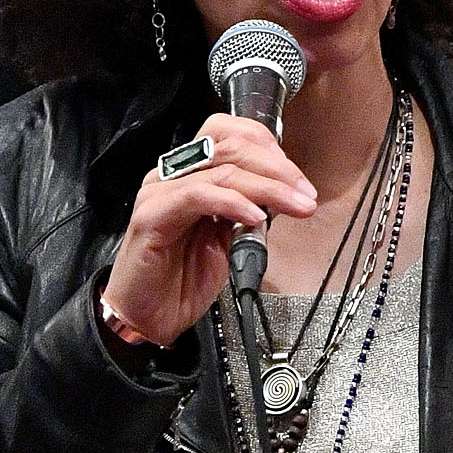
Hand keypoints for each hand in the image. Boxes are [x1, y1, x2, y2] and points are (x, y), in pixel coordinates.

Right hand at [101, 113, 317, 345]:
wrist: (148, 318)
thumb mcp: (225, 240)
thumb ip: (244, 212)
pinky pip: (199, 196)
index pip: (229, 134)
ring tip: (294, 205)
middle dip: (277, 168)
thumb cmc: (179, 282)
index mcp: (190, 175)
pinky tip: (256, 217)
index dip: (268, 147)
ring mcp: (160, 192)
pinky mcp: (152, 215)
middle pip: (230, 145)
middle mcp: (173, 176)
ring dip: (268, 187)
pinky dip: (234, 203)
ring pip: (222, 170)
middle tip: (305, 193)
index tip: (297, 179)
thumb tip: (279, 198)